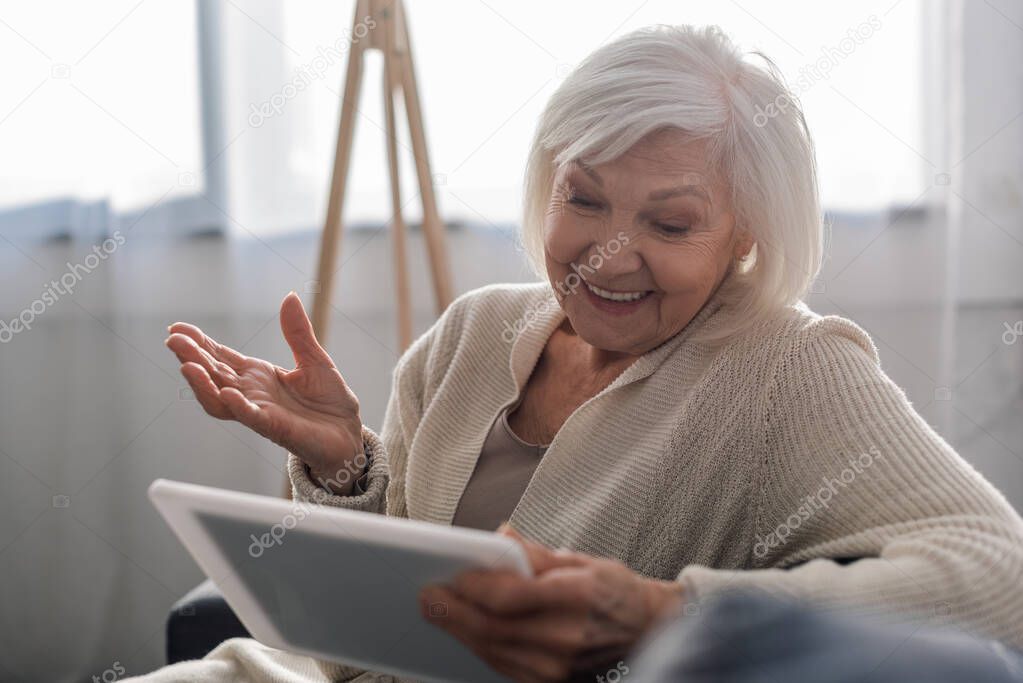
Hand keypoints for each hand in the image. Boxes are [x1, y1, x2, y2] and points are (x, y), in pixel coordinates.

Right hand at [165, 292, 364, 492]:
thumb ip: (298, 332)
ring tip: (187, 366)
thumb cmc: (329, 401)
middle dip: (192, 357)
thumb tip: (290, 296)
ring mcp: (260, 411)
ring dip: (203, 384)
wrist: (348, 434)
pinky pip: (252, 417)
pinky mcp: (276, 428)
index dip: (199, 343)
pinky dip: (238, 406)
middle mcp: (252, 393)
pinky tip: (227, 393)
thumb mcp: (314, 359)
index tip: (178, 327)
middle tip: (173, 339)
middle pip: (214, 375)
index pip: (220, 357)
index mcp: (257, 376)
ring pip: (222, 398)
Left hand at [419, 525, 684, 681]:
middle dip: (453, 612)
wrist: (647, 629)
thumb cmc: (613, 589)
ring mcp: (557, 666)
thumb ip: (535, 554)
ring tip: (437, 610)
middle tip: (426, 596)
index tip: (453, 573)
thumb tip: (498, 537)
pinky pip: (502, 665)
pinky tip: (464, 630)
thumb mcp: (580, 560)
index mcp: (576, 597)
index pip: (512, 596)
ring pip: (492, 650)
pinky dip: (479, 646)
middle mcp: (565, 637)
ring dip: (459, 631)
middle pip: (493, 627)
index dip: (476, 586)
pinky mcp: (550, 681)